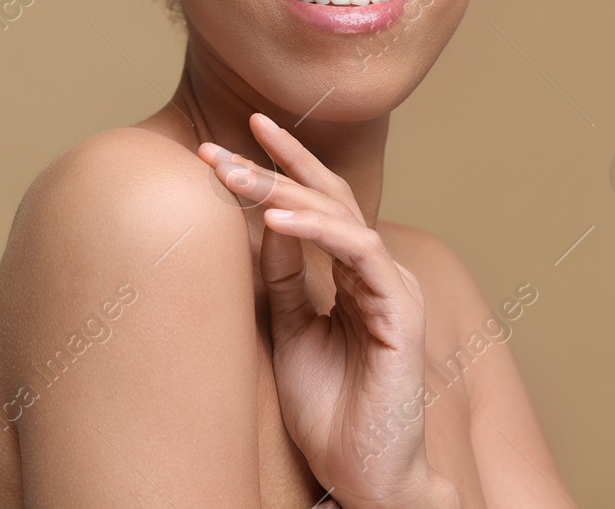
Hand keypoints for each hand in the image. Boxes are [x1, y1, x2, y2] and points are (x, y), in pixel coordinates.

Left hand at [195, 113, 446, 508]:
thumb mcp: (290, 331)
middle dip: (270, 167)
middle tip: (214, 149)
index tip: (227, 141)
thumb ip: (283, 279)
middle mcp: (378, 272)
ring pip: (339, 217)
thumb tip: (264, 224)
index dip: (279, 166)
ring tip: (233, 176)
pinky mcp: (400, 314)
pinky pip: (360, 255)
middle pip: (327, 198)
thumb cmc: (329, 409)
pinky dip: (317, 233)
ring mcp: (393, 289)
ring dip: (282, 192)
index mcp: (354, 274)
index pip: (318, 203)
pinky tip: (274, 222)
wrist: (362, 474)